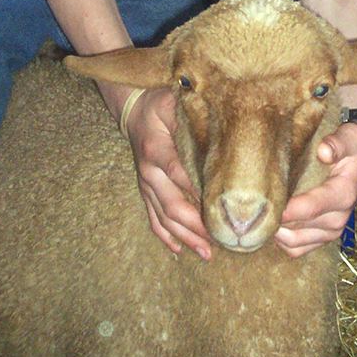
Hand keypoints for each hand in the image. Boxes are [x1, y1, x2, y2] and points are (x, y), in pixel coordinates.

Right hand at [124, 89, 212, 260]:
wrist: (133, 109)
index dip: (199, 194)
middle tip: (221, 240)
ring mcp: (146, 184)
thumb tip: (223, 131)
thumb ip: (193, 116)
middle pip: (173, 205)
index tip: (222, 210)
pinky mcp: (145, 192)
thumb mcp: (174, 102)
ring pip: (164, 217)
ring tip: (207, 253)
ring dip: (185, 237)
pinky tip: (178, 250)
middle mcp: (149, 171)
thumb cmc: (160, 105)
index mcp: (157, 149)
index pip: (179, 175)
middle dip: (196, 226)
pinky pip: (153, 218)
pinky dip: (165, 236)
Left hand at [274, 121, 356, 257]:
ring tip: (261, 214)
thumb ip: (338, 143)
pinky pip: (295, 250)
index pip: (311, 207)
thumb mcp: (351, 138)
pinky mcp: (322, 239)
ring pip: (293, 243)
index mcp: (343, 195)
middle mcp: (338, 219)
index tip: (264, 204)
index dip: (285, 210)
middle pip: (296, 228)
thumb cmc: (352, 149)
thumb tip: (323, 151)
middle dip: (274, 220)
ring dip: (275, 232)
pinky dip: (281, 241)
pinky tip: (273, 223)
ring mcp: (330, 233)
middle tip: (252, 207)